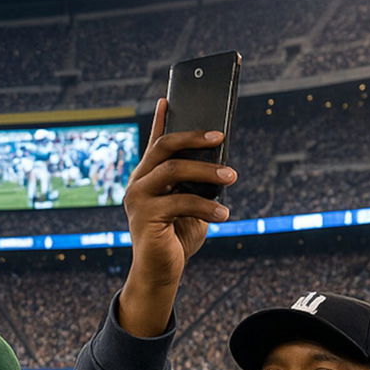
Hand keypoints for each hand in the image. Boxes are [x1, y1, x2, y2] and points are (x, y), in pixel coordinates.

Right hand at [119, 98, 234, 336]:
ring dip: (207, 171)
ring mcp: (138, 199)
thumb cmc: (177, 237)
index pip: (154, 142)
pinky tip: (224, 213)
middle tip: (221, 137)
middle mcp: (138, 183)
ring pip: (173, 170)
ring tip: (231, 177)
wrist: (161, 271)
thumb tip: (220, 162)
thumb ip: (197, 183)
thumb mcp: (192, 204)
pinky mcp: (144, 217)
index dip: (161, 119)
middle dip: (193, 137)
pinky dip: (207, 206)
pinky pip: (181, 202)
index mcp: (148, 177)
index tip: (169, 97)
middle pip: (163, 147)